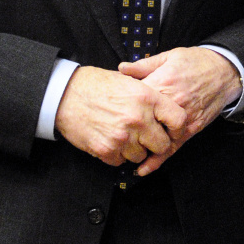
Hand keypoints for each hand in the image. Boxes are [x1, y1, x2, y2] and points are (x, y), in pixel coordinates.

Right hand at [54, 65, 186, 166]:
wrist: (65, 95)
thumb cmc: (96, 85)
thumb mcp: (129, 81)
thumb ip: (150, 95)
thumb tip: (166, 109)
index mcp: (147, 98)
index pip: (178, 120)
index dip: (177, 128)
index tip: (172, 130)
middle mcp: (138, 118)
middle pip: (162, 145)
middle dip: (156, 143)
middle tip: (147, 137)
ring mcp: (122, 136)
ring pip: (141, 156)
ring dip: (135, 150)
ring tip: (124, 135)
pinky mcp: (106, 150)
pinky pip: (121, 162)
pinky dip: (117, 155)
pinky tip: (111, 140)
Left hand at [118, 47, 242, 174]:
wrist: (225, 71)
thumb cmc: (196, 61)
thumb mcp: (169, 56)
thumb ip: (144, 65)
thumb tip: (121, 68)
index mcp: (163, 81)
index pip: (134, 98)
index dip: (120, 105)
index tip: (110, 110)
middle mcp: (172, 102)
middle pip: (143, 121)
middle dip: (127, 129)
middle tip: (111, 135)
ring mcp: (183, 117)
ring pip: (157, 138)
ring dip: (140, 149)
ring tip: (122, 157)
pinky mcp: (192, 128)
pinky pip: (173, 147)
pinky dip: (158, 160)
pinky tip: (144, 168)